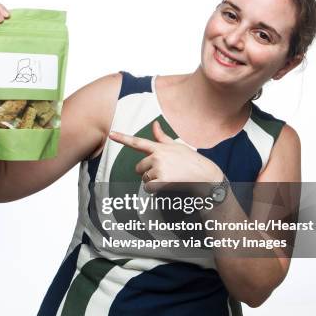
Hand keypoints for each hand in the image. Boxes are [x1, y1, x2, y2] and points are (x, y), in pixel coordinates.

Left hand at [108, 120, 222, 192]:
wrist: (205, 175)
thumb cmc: (191, 161)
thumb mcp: (177, 146)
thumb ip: (162, 138)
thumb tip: (154, 124)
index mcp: (160, 147)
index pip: (138, 142)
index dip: (122, 138)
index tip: (111, 134)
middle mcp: (158, 156)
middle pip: (139, 168)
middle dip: (148, 172)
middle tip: (164, 172)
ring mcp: (159, 168)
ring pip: (145, 180)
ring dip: (154, 182)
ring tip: (169, 178)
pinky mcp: (162, 180)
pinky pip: (149, 188)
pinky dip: (155, 190)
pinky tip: (167, 186)